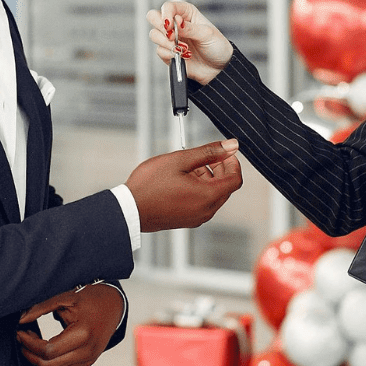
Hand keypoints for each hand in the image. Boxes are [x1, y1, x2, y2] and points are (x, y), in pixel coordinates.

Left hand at [16, 284, 123, 365]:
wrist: (114, 306)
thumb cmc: (90, 299)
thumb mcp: (66, 297)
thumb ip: (42, 307)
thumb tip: (21, 319)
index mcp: (83, 334)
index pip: (48, 350)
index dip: (29, 343)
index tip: (20, 330)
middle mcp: (87, 352)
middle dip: (30, 353)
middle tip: (21, 337)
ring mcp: (88, 360)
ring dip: (37, 358)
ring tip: (30, 339)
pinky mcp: (87, 362)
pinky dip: (48, 359)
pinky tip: (42, 344)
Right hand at [126, 140, 242, 232]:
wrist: (129, 210)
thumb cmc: (149, 186)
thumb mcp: (180, 160)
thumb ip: (208, 152)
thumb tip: (231, 146)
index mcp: (208, 196)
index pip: (235, 179)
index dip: (233, 162)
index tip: (225, 152)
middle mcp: (206, 210)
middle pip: (226, 187)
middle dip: (220, 168)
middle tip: (207, 156)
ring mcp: (197, 218)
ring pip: (214, 195)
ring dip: (209, 178)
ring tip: (190, 165)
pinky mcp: (187, 220)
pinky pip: (203, 203)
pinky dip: (200, 189)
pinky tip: (184, 179)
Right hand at [145, 2, 234, 85]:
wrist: (218, 68)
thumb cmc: (217, 47)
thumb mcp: (207, 34)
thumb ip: (189, 27)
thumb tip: (176, 22)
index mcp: (186, 13)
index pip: (168, 6)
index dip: (166, 14)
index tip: (170, 25)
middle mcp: (175, 24)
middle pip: (154, 17)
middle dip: (161, 27)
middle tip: (172, 36)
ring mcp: (170, 38)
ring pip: (154, 34)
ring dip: (166, 43)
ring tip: (183, 49)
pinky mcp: (167, 52)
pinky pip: (159, 51)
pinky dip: (170, 54)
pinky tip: (183, 56)